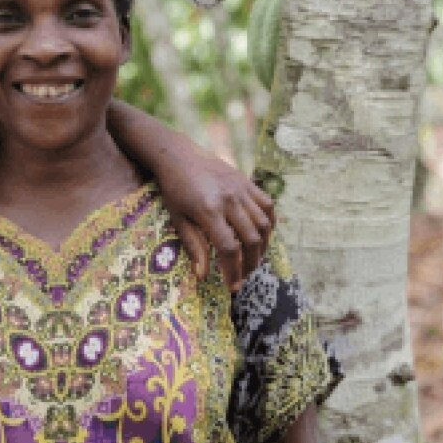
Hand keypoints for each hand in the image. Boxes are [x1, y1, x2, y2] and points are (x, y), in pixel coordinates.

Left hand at [156, 142, 274, 289]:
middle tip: (244, 276)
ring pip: (264, 224)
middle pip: (251, 240)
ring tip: (253, 260)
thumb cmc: (174, 189)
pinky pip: (267, 205)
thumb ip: (194, 246)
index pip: (229, 249)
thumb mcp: (178, 219)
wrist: (178, 155)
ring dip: (262, 247)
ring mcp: (241, 189)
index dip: (233, 271)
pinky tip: (262, 236)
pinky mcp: (247, 182)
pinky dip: (269, 223)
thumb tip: (203, 276)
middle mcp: (229, 199)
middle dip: (250, 263)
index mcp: (209, 210)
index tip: (233, 287)